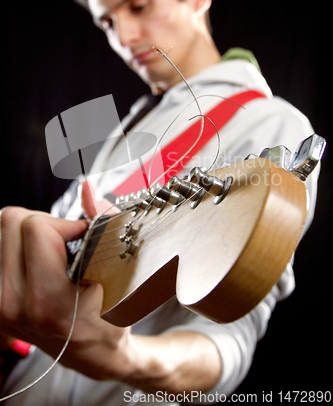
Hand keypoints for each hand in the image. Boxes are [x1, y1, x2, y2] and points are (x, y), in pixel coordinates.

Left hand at [0, 183, 221, 389]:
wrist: (92, 352)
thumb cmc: (109, 316)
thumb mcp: (116, 272)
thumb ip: (102, 223)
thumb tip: (86, 188)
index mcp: (45, 299)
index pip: (36, 226)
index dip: (66, 223)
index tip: (82, 237)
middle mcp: (12, 303)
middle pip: (11, 220)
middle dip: (44, 222)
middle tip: (65, 242)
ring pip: (2, 228)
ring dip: (29, 231)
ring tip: (52, 252)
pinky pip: (0, 245)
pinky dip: (19, 243)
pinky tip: (38, 260)